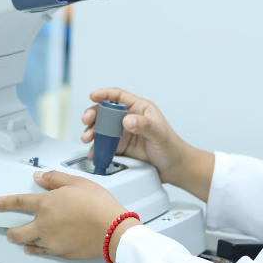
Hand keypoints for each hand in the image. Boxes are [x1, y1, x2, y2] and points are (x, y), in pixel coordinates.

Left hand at [0, 170, 141, 261]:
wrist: (113, 230)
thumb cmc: (98, 205)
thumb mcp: (77, 182)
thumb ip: (55, 179)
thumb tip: (40, 176)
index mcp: (46, 204)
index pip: (18, 202)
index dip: (3, 203)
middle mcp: (44, 225)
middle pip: (17, 231)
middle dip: (10, 231)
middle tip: (7, 230)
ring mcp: (51, 241)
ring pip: (29, 243)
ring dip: (22, 241)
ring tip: (20, 240)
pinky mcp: (61, 253)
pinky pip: (43, 252)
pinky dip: (36, 250)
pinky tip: (35, 249)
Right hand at [80, 88, 213, 200]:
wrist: (174, 169)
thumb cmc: (172, 148)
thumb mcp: (159, 134)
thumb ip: (144, 125)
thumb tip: (127, 120)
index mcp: (140, 109)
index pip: (119, 97)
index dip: (105, 94)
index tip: (93, 95)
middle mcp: (129, 119)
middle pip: (106, 112)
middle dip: (93, 114)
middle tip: (87, 120)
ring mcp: (123, 134)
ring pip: (102, 128)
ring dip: (92, 131)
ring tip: (87, 138)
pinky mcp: (120, 148)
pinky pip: (104, 145)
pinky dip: (97, 148)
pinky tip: (94, 152)